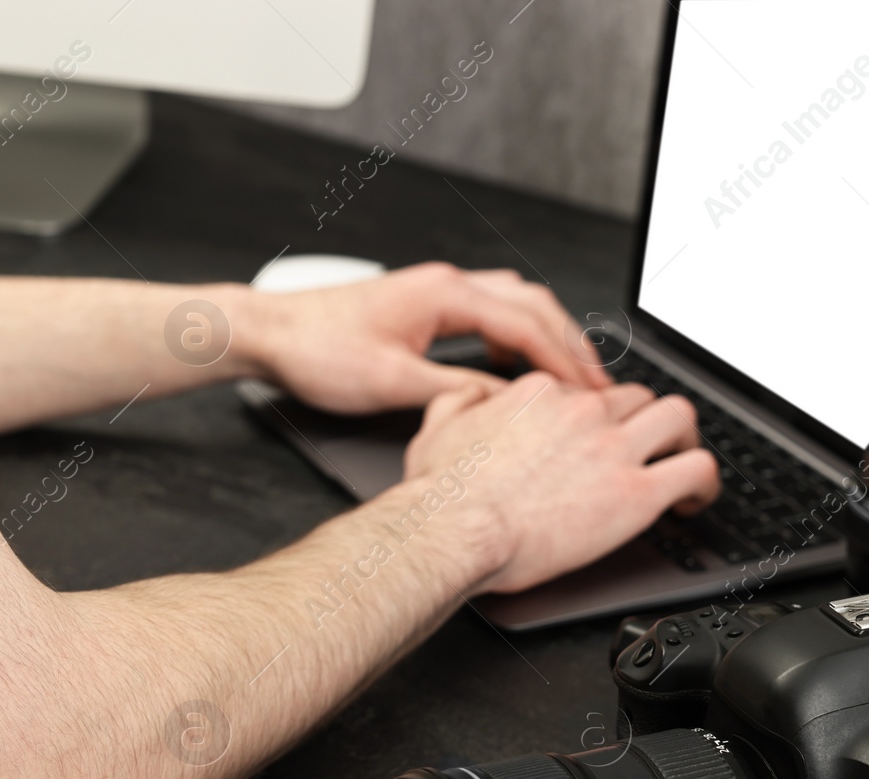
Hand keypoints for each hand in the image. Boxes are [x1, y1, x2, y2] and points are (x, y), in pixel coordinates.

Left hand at [238, 262, 610, 413]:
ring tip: (567, 378)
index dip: (566, 362)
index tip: (592, 392)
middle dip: (569, 345)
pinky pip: (487, 315)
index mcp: (446, 295)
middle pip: (532, 306)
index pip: (527, 325)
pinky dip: (513, 340)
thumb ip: (457, 394)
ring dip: (544, 339)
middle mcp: (446, 284)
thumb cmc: (317, 352)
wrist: (271, 335)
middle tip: (597, 385)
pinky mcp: (422, 307)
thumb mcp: (393, 385)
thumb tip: (505, 404)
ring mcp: (435, 292)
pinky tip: (515, 368)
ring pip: (512, 306)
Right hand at [402, 372, 719, 594]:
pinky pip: (697, 469)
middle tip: (643, 452)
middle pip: (639, 397)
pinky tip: (694, 501)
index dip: (597, 417)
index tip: (595, 440)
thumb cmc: (442, 496)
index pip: (588, 390)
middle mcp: (583, 412)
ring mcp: (613, 449)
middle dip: (644, 424)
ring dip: (683, 440)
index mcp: (541, 395)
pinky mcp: (636, 493)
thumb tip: (474, 393)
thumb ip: (460, 399)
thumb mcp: (436, 428)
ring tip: (678, 466)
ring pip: (679, 417)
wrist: (453, 532)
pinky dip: (705, 483)